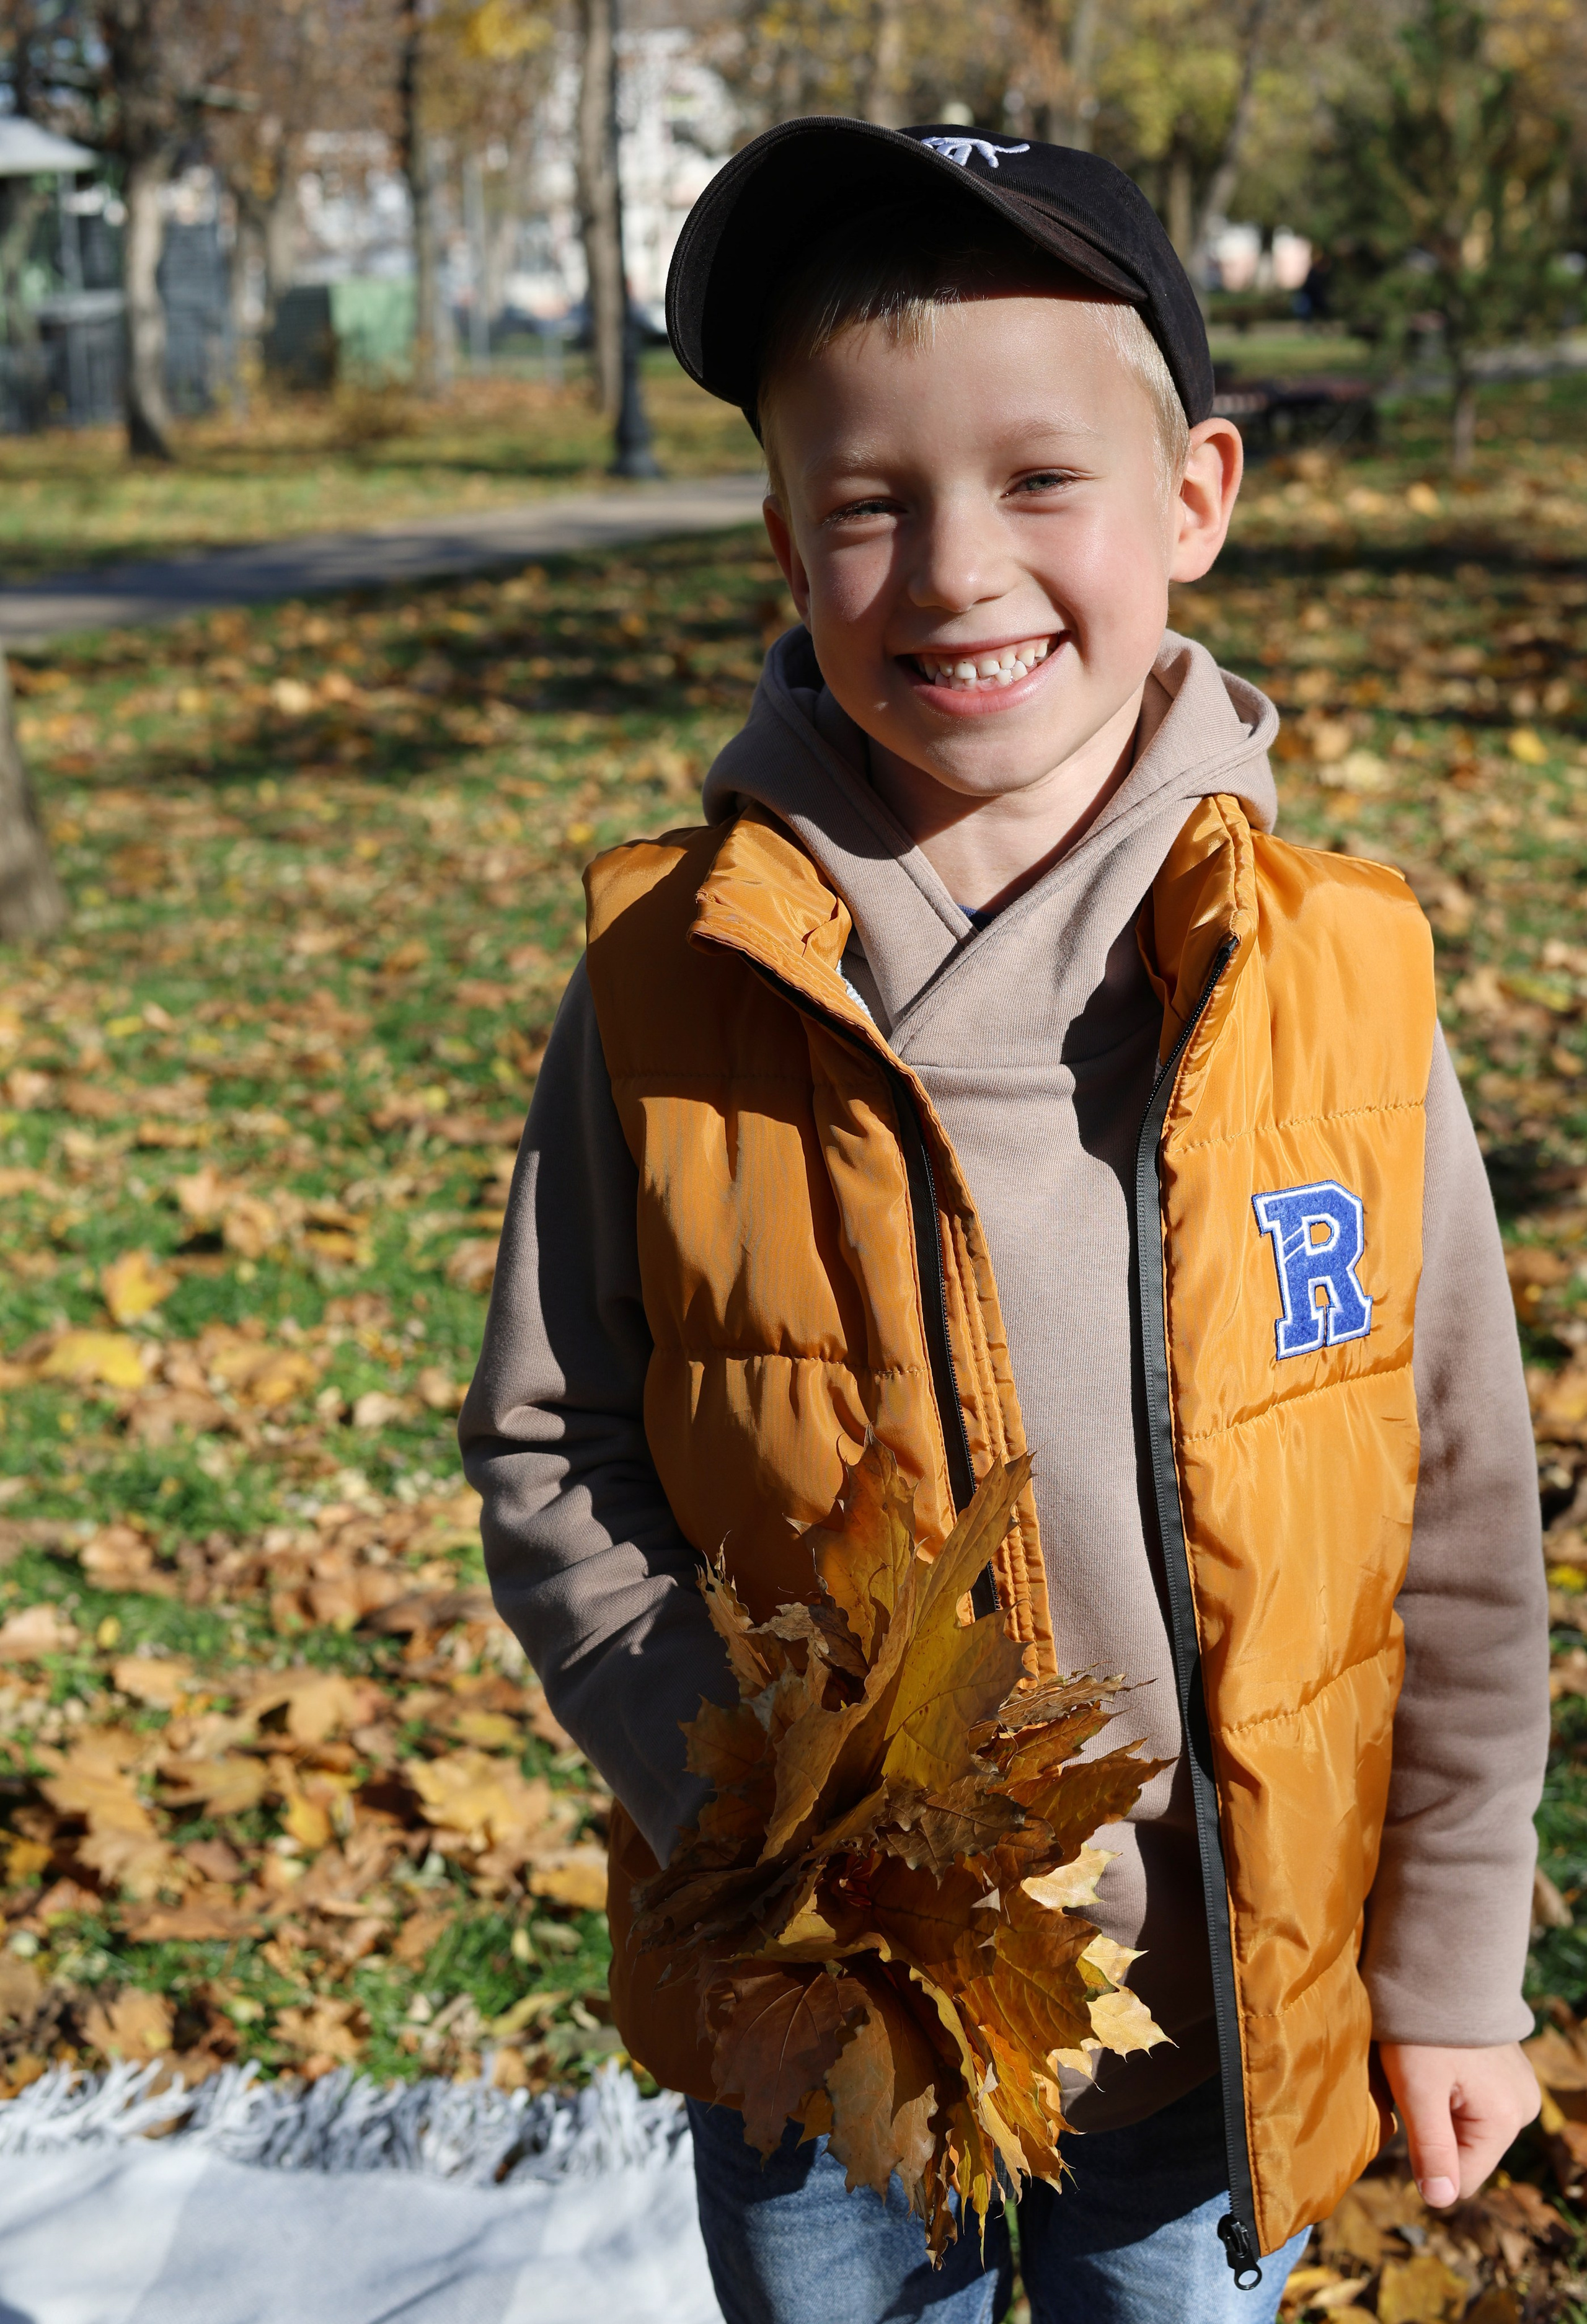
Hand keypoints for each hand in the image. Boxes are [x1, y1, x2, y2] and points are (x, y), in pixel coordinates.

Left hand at [1378, 2041, 1540, 2206]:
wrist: (1440, 1965)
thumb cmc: (1423, 2029)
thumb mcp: (1417, 2089)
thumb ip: (1431, 2147)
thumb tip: (1440, 2200)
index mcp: (1506, 2121)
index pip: (1461, 2180)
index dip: (1426, 2159)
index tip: (1408, 2115)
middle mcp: (1523, 2110)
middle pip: (1466, 2152)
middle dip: (1434, 2129)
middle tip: (1416, 2086)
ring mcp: (1518, 2089)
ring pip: (1467, 2127)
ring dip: (1440, 2109)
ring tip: (1426, 2071)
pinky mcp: (1508, 2072)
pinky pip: (1474, 2103)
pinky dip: (1451, 2091)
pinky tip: (1439, 2063)